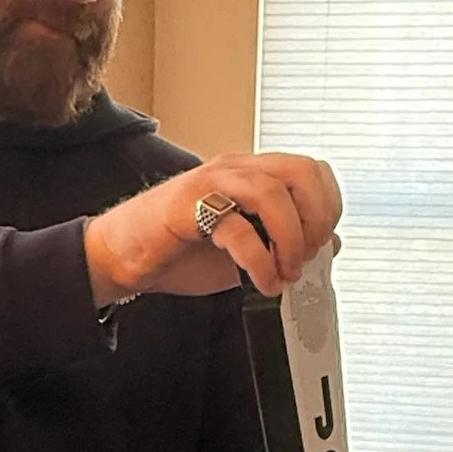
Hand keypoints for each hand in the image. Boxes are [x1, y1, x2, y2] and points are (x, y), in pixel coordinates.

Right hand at [83, 153, 341, 305]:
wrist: (123, 258)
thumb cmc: (180, 252)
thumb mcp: (246, 249)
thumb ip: (285, 242)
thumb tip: (329, 245)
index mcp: (253, 174)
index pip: (313, 170)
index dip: (327, 208)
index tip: (317, 247)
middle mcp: (235, 170)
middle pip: (301, 171)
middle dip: (315, 218)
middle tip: (305, 257)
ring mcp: (210, 184)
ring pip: (272, 192)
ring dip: (290, 239)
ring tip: (283, 272)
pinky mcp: (187, 207)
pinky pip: (236, 227)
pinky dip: (258, 260)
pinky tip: (260, 281)